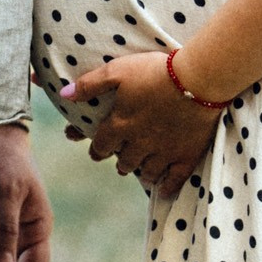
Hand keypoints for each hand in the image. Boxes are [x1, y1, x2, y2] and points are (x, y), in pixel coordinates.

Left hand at [60, 52, 221, 199]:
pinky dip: (166, 187)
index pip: (101, 146)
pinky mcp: (186, 155)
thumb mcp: (118, 70)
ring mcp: (163, 152)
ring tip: (140, 169)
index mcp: (120, 125)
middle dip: (120, 161)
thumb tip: (64, 95)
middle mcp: (139, 144)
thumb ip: (91, 84)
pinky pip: (174, 179)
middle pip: (124, 162)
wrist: (197, 80)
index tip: (97, 151)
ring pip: (146, 172)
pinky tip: (162, 191)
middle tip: (121, 160)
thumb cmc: (155, 71)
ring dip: (140, 171)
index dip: (97, 150)